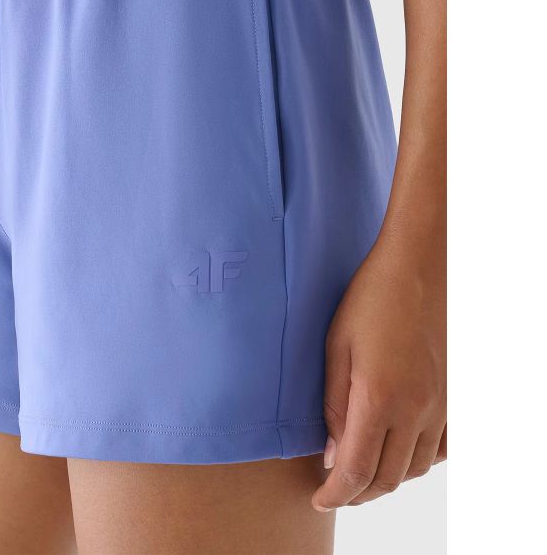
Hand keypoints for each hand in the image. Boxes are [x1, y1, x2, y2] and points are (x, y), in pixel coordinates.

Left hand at [312, 228, 445, 511]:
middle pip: (387, 478)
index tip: (318, 500)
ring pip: (415, 469)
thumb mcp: (335, 347)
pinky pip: (440, 449)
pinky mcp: (452, 396)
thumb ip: (333, 405)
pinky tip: (396, 448)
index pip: (356, 470)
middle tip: (332, 489)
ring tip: (358, 470)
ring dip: (385, 479)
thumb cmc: (368, 300)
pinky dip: (416, 461)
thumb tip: (331, 453)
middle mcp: (416, 410)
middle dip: (356, 494)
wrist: (417, 269)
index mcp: (379, 397)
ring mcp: (440, 405)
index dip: (334, 494)